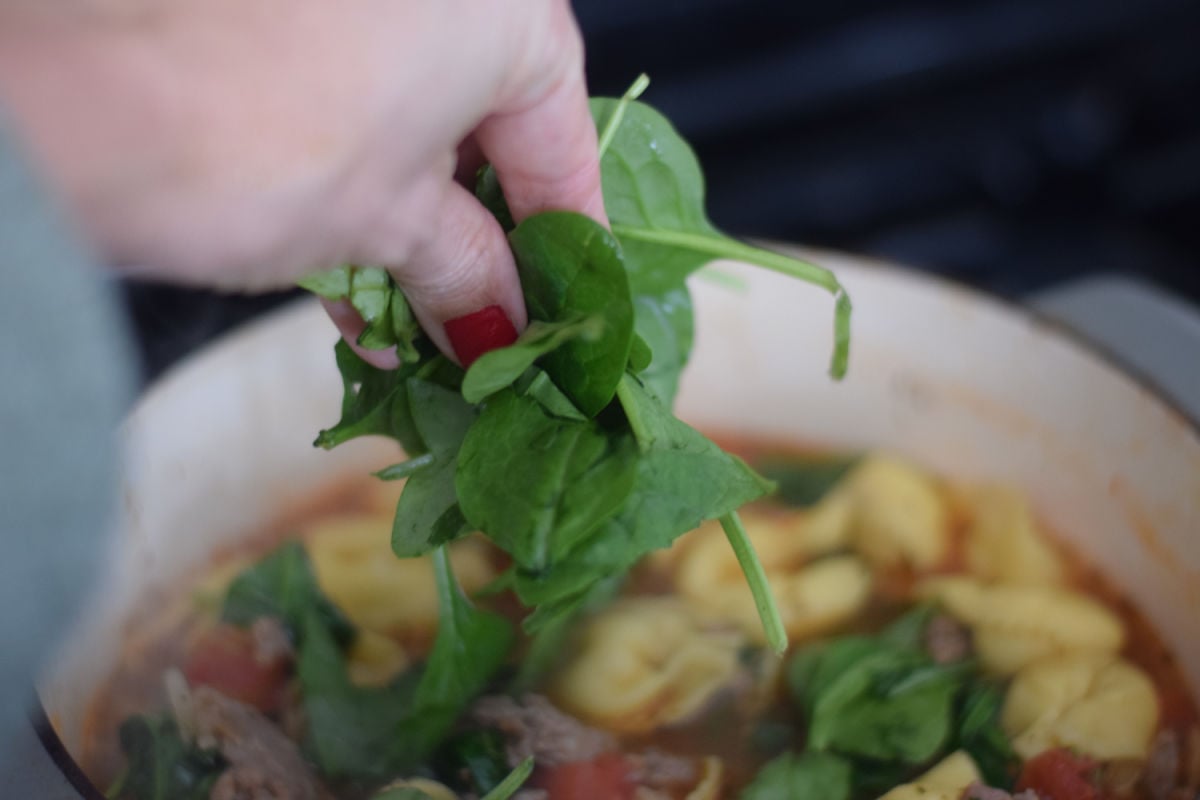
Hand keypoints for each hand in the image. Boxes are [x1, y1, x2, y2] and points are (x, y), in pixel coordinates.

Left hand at [0, 0, 606, 365]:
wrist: (61, 94)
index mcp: (503, 8)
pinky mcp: (280, 25)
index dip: (569, 252)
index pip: (565, 151)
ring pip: (414, 132)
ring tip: (415, 335)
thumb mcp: (387, 223)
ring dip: (415, 238)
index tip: (570, 318)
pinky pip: (351, 116)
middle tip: (486, 337)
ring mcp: (357, 3)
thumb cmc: (254, 136)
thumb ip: (465, 267)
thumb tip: (501, 315)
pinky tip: (354, 289)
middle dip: (482, 250)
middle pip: (487, 138)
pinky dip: (357, 198)